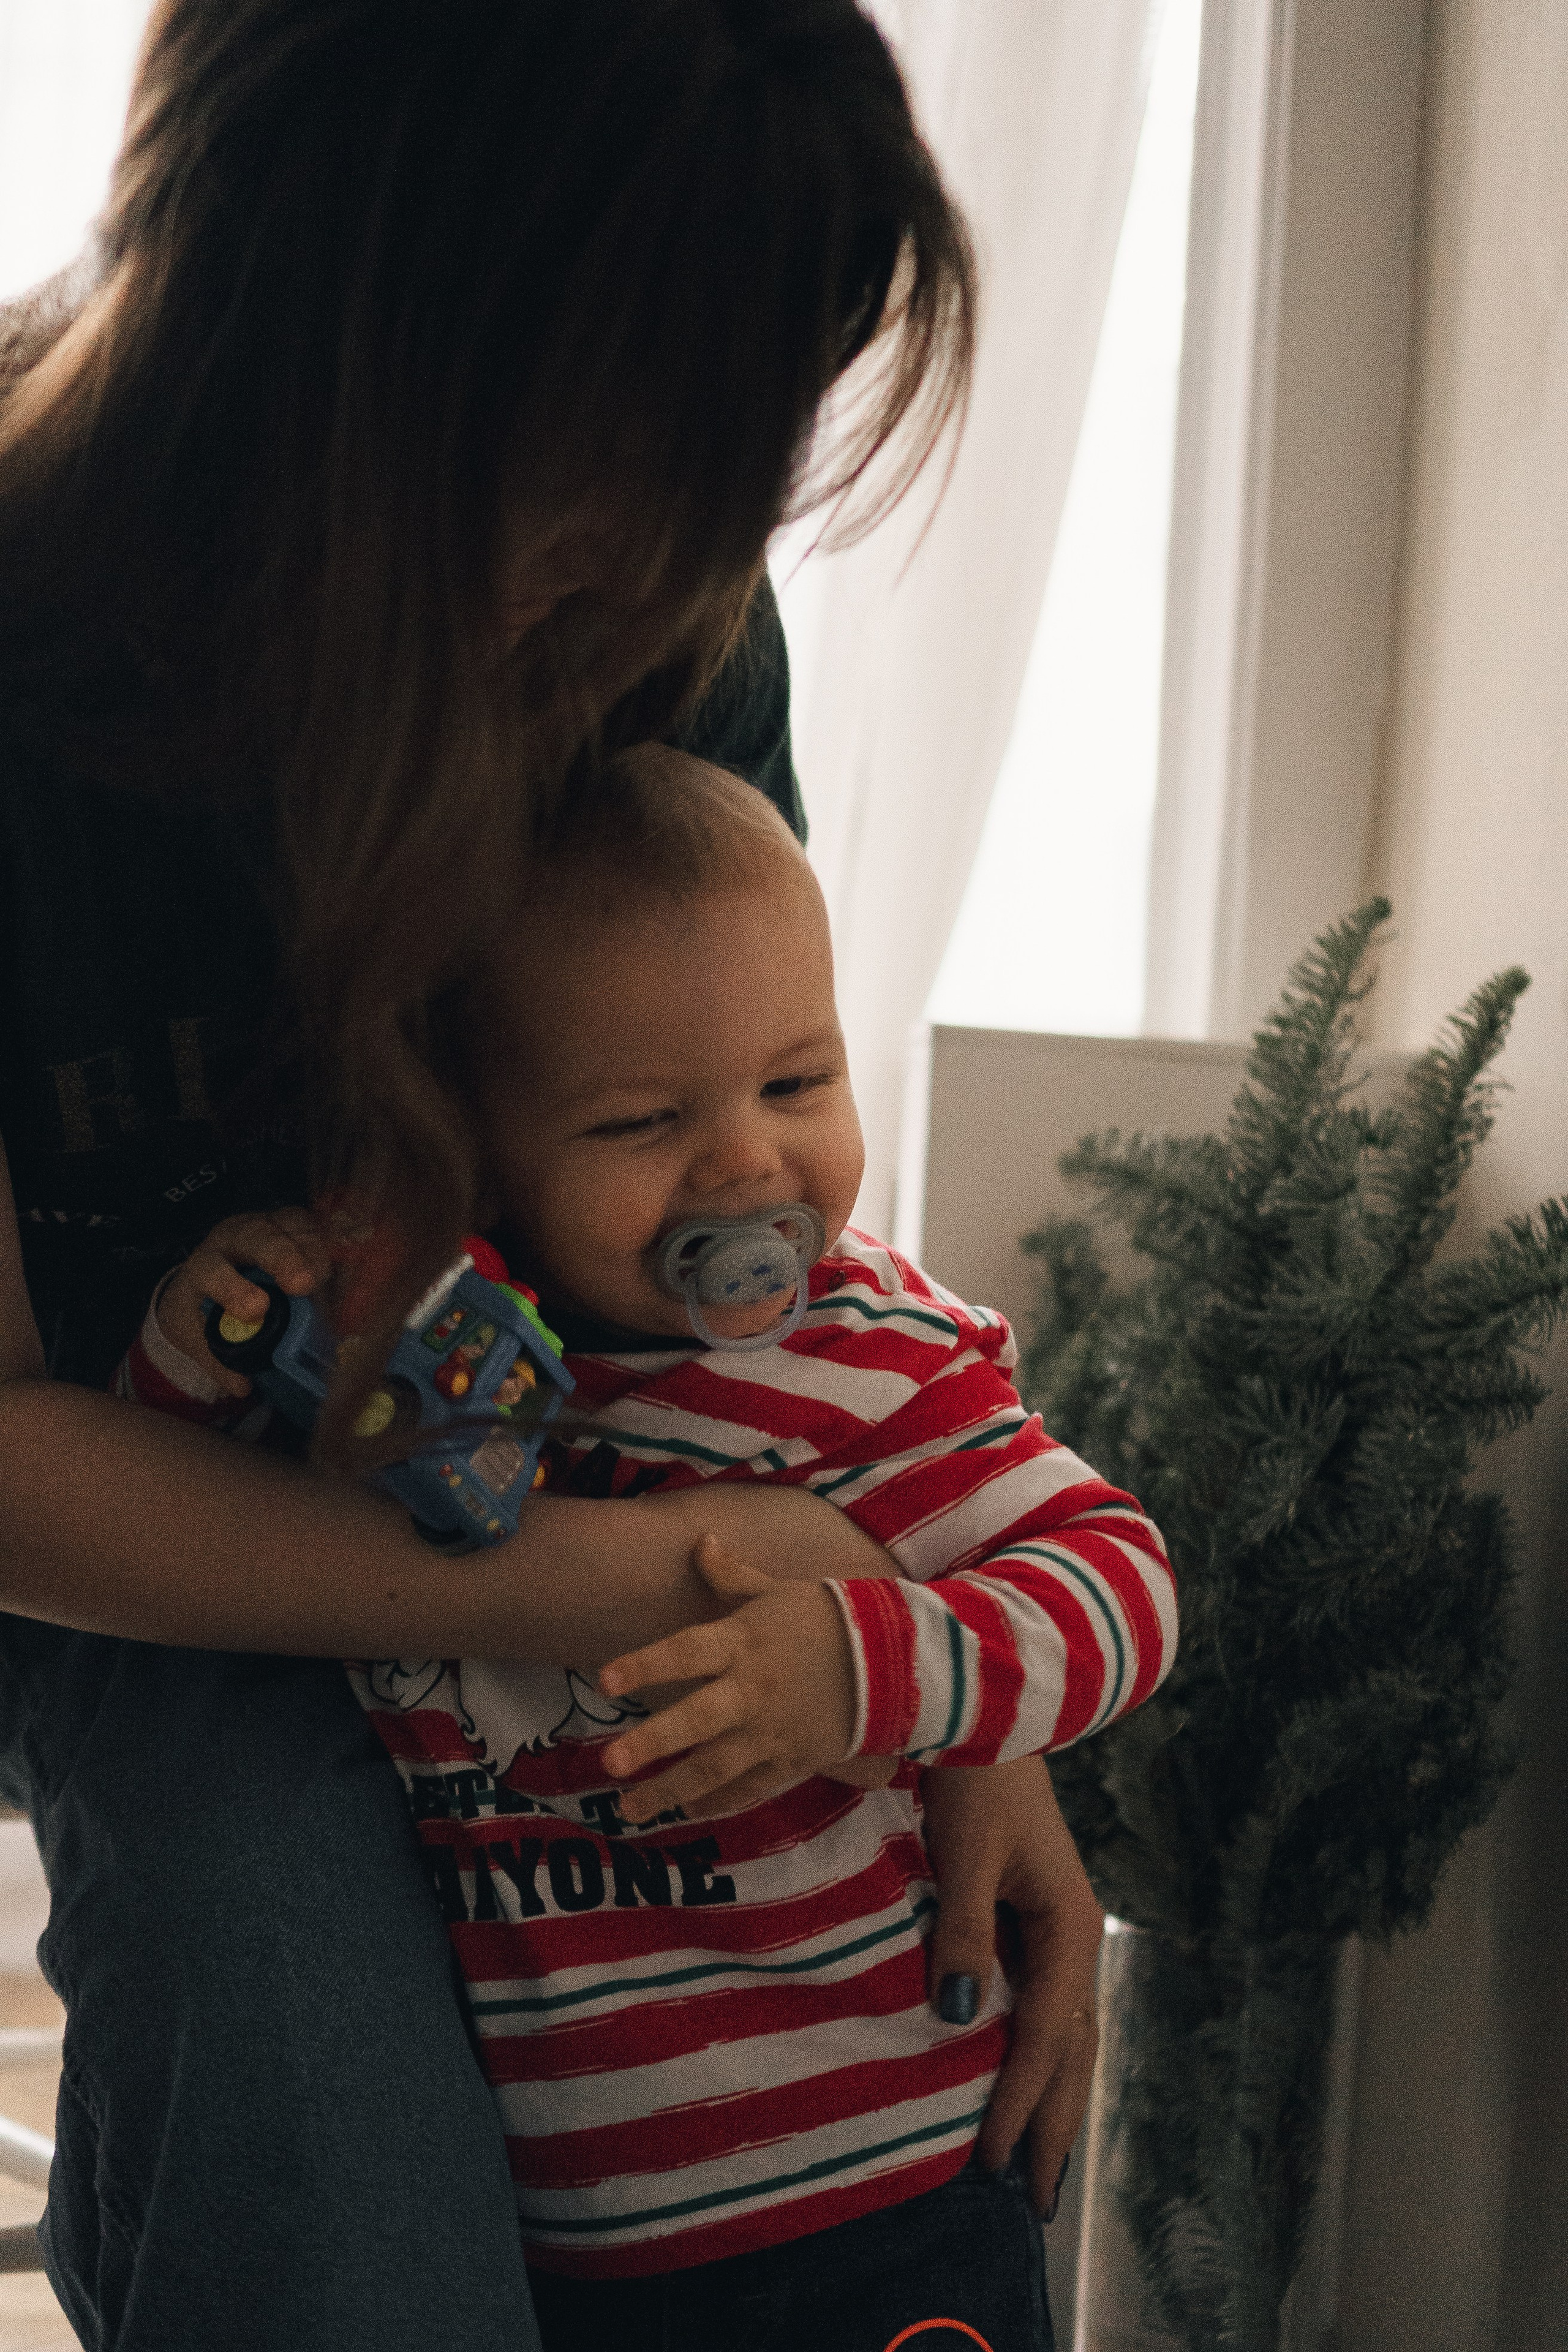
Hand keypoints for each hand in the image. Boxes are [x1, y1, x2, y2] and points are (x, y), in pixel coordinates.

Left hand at [159, 1209, 332, 1399]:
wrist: (208, 1276)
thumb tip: (243, 1385)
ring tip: (326, 1278)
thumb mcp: (197, 1334)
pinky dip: (330, 1242)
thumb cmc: (205, 1306)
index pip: (212, 1270)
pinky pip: (315, 1225)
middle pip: (257, 1235)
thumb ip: (216, 1358)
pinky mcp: (294, 1224)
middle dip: (281, 1257)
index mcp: (205, 1264)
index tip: (256, 1310)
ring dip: (311, 1250)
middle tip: (304, 1284)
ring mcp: (268, 1225)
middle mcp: (235, 1237)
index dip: (232, 1287)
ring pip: (290, 1226)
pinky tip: (345, 1262)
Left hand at [598, 1534, 857, 1820]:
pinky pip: (747, 1789)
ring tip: (628, 1809)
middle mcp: (752, 1690)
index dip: (644, 1665)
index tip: (604, 1680)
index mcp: (743, 1642)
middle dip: (652, 1742)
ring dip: (669, 1790)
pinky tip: (685, 1812)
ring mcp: (771, 1732)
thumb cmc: (824, 1619)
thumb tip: (700, 1541)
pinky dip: (716, 1803)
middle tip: (610, 1763)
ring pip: (715, 1767)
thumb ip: (730, 1575)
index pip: (685, 1652)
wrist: (891, 1661)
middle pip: (696, 1719)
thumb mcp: (776, 1591)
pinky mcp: (790, 1762)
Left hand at [921, 1755, 1102, 2217]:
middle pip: (1073, 2053)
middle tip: (1034, 2203)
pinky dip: (1039, 2058)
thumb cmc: (974, 1779)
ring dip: (1053, 2101)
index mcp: (1070, 1930)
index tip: (988, 2164)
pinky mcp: (1034, 1921)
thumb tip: (957, 2018)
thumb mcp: (966, 1855)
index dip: (1017, 2105)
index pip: (1044, 2039)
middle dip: (1054, 2128)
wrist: (989, 1715)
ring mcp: (1059, 1932)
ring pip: (1066, 2036)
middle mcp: (1075, 1940)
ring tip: (1037, 2166)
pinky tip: (1019, 2081)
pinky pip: (1044, 2008)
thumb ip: (963, 1935)